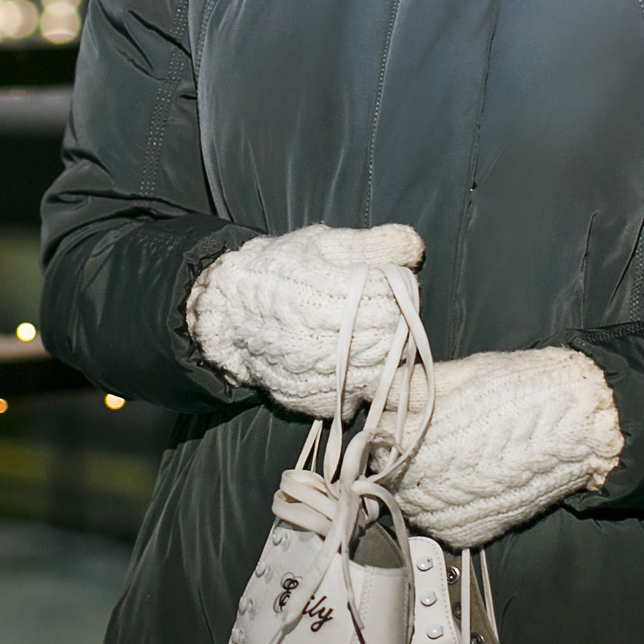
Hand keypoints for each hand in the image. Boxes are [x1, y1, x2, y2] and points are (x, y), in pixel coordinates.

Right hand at [186, 223, 424, 415]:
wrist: (230, 311)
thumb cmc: (280, 271)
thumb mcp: (323, 244)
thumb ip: (371, 244)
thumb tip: (414, 246)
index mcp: (327, 298)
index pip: (391, 306)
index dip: (398, 294)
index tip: (388, 284)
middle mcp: (321, 343)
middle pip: (388, 342)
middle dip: (393, 325)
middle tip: (380, 310)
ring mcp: (314, 377)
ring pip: (376, 374)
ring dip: (381, 356)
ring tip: (364, 334)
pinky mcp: (308, 399)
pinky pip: (351, 399)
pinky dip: (357, 383)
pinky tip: (347, 361)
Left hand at [379, 347, 620, 550]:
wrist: (576, 423)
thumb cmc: (522, 391)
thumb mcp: (461, 374)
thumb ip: (412, 386)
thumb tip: (380, 388)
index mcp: (422, 436)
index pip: (380, 433)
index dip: (390, 420)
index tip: (400, 414)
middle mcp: (431, 479)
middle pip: (390, 471)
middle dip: (399, 453)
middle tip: (424, 437)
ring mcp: (450, 511)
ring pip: (408, 502)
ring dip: (416, 484)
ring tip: (445, 460)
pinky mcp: (470, 531)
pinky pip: (437, 525)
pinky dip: (440, 509)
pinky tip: (458, 486)